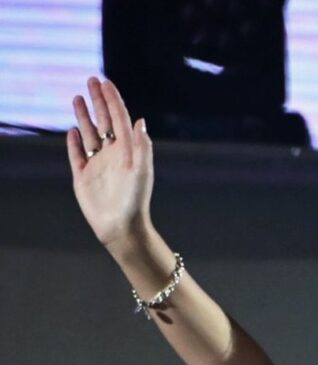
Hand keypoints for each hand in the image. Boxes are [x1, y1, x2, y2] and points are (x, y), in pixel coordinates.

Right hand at [66, 77, 153, 249]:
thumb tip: (140, 120)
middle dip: (98, 101)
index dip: (113, 100)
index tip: (105, 82)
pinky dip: (74, 143)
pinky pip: (77, 156)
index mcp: (127, 151)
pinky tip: (72, 131)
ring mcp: (97, 165)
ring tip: (77, 97)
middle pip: (103, 122)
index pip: (119, 119)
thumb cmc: (135, 200)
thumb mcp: (142, 171)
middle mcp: (112, 155)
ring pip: (89, 135)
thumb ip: (141, 146)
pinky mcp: (83, 177)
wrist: (121, 227)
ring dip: (84, 116)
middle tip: (91, 80)